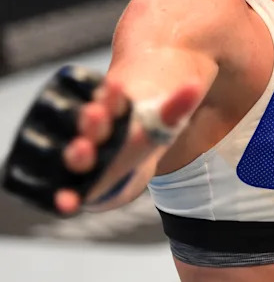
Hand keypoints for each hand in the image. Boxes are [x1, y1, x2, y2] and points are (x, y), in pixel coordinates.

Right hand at [1, 66, 200, 216]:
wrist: (128, 154)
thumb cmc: (144, 131)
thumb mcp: (162, 120)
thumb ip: (176, 106)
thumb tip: (194, 87)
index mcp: (110, 110)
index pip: (109, 100)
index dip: (111, 95)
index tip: (115, 85)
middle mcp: (88, 132)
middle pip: (89, 125)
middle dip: (93, 121)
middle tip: (96, 113)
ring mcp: (77, 157)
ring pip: (72, 153)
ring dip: (76, 153)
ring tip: (82, 149)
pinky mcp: (72, 184)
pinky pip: (65, 190)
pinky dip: (64, 196)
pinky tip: (67, 202)